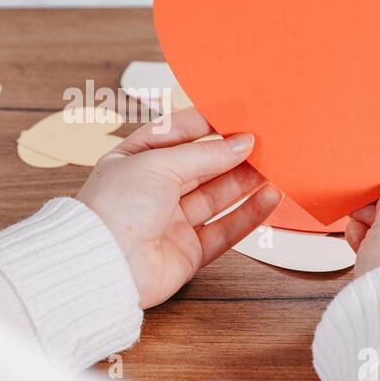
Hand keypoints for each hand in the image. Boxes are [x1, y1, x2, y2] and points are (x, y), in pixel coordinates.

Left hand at [78, 108, 279, 307]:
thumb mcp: (158, 163)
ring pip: (217, 196)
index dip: (207, 123)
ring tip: (275, 164)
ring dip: (246, 180)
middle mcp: (152, 190)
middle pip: (202, 165)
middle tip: (266, 139)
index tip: (239, 114)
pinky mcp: (188, 251)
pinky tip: (269, 196)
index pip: (176, 133)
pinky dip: (249, 214)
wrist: (104, 266)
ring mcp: (171, 221)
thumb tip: (240, 144)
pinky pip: (225, 229)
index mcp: (134, 160)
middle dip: (233, 152)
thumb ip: (204, 154)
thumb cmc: (112, 209)